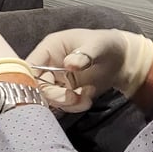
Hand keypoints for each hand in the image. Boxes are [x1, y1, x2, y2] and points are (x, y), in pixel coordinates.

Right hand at [26, 28, 152, 111]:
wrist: (123, 60)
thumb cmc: (107, 44)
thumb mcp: (97, 45)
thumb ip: (84, 54)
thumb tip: (69, 65)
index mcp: (50, 48)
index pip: (29, 66)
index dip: (30, 80)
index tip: (44, 92)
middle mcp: (49, 65)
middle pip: (37, 87)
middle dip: (55, 96)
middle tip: (74, 97)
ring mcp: (56, 80)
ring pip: (49, 99)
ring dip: (67, 103)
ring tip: (86, 97)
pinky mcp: (65, 92)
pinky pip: (62, 105)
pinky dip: (74, 106)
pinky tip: (88, 98)